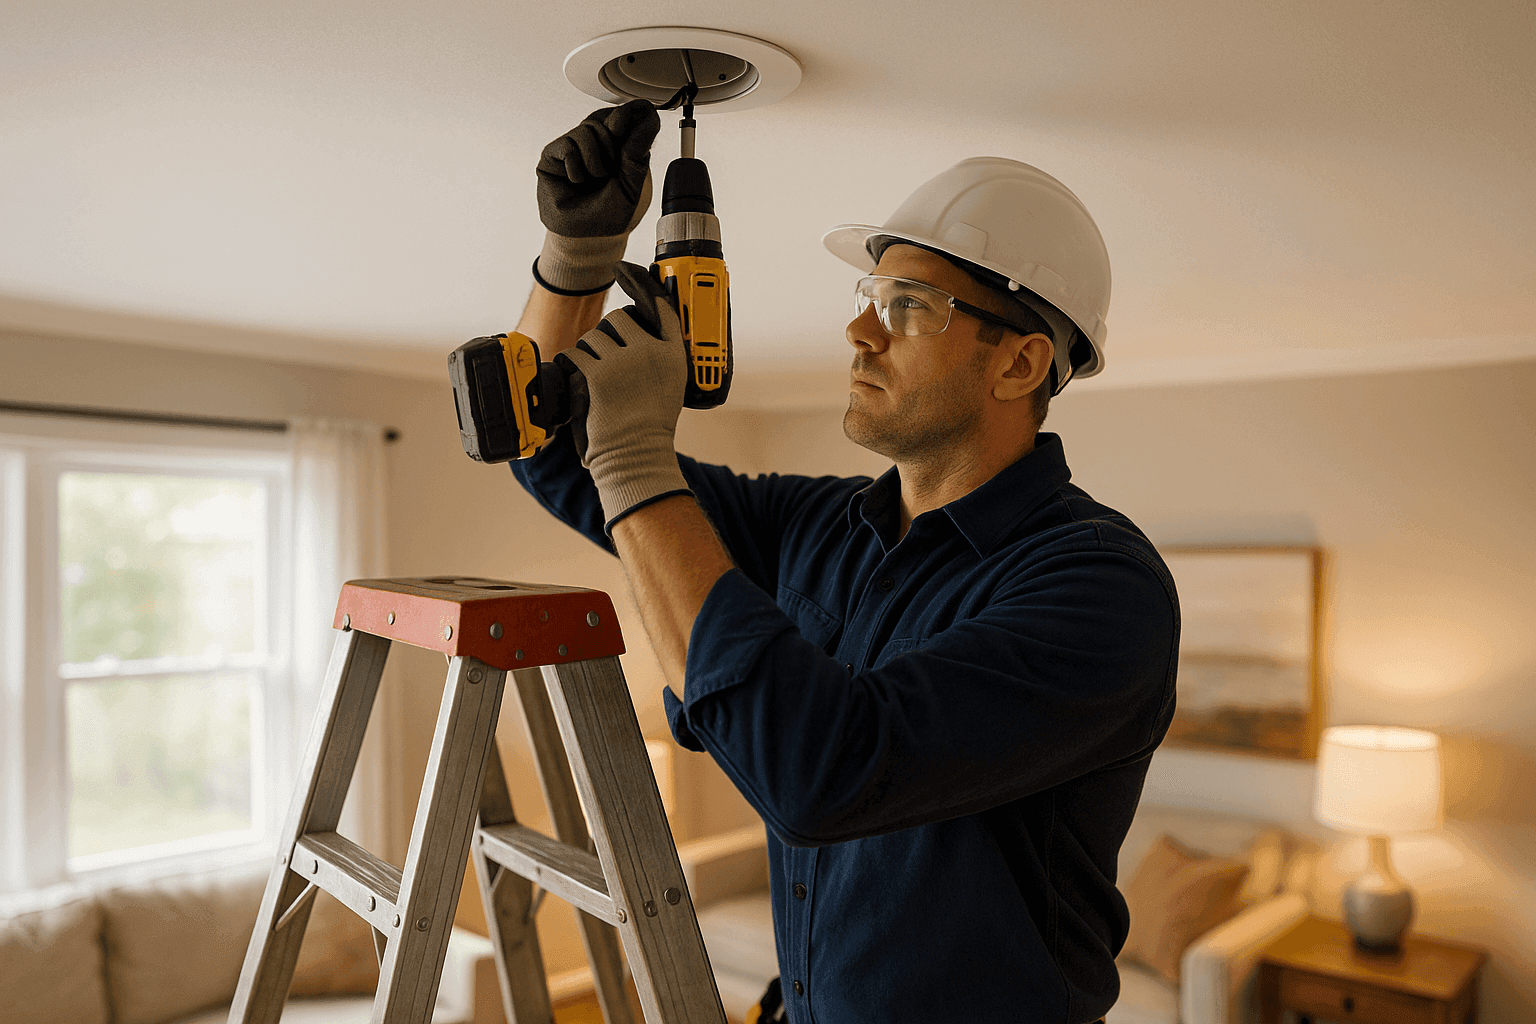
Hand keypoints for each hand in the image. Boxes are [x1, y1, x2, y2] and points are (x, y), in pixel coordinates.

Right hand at [534, 100, 660, 294]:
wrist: (584, 236)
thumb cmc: (607, 214)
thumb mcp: (631, 183)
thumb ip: (638, 151)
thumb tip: (648, 117)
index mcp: (620, 148)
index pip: (627, 116)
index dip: (631, 113)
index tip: (630, 121)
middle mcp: (597, 143)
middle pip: (606, 118)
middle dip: (612, 143)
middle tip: (608, 169)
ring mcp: (575, 146)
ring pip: (588, 129)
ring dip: (595, 161)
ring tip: (592, 179)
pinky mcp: (554, 154)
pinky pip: (568, 144)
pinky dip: (576, 167)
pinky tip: (575, 180)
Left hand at [554, 262, 689, 528]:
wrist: (636, 454)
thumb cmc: (651, 429)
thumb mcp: (669, 390)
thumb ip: (660, 363)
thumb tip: (642, 342)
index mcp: (673, 356)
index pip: (663, 312)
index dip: (647, 293)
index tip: (632, 279)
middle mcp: (650, 352)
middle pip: (620, 319)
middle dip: (607, 334)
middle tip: (604, 356)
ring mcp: (624, 361)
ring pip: (593, 336)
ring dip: (587, 351)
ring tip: (591, 373)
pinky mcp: (598, 373)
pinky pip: (575, 354)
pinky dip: (569, 363)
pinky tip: (573, 373)